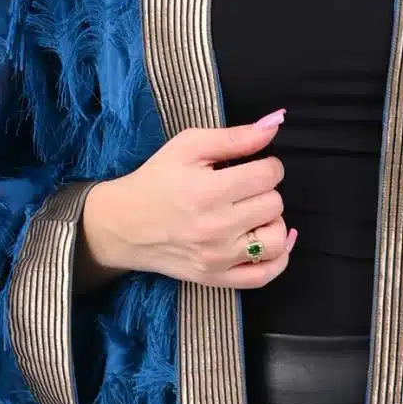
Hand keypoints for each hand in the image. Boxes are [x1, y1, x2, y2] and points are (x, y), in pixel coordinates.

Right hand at [76, 111, 297, 288]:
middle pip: (274, 204)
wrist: (124, 226)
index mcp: (208, 192)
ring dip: (272, 223)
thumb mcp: (187, 146)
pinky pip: (265, 276)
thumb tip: (274, 125)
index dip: (268, 165)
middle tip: (244, 189)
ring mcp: (218, 258)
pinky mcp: (217, 278)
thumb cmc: (156, 181)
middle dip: (264, 191)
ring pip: (277, 240)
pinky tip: (268, 239)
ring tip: (254, 214)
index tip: (254, 166)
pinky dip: (278, 259)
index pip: (268, 175)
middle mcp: (216, 228)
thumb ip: (233, 137)